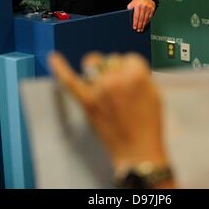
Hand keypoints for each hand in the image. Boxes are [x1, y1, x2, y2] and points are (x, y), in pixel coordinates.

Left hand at [48, 51, 168, 170]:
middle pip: (112, 59)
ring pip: (93, 64)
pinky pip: (70, 82)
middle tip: (121, 89)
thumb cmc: (149, 123)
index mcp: (136, 75)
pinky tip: (53, 58)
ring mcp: (99, 89)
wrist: (137, 150)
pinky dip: (60, 68)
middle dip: (117, 70)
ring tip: (103, 82)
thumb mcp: (155, 93)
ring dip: (98, 69)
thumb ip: (140, 75)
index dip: (133, 70)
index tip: (134, 83)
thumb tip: (125, 66)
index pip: (130, 58)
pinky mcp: (87, 102)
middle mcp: (116, 79)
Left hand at [127, 0, 155, 31]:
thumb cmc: (138, 1)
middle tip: (138, 30)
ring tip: (141, 29)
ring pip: (146, 19)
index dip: (135, 22)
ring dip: (143, 25)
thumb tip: (127, 16)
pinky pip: (149, 18)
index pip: (136, 16)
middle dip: (139, 25)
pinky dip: (147, 22)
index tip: (134, 27)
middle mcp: (143, 7)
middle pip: (141, 19)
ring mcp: (148, 9)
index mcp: (137, 6)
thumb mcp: (132, 3)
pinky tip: (145, 25)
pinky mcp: (152, 10)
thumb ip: (130, 9)